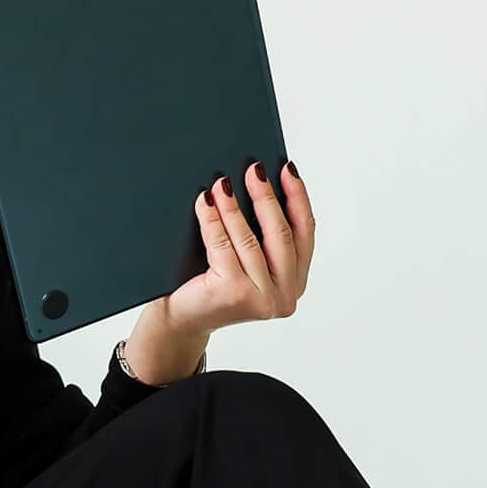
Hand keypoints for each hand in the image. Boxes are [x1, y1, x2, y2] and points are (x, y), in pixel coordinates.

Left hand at [126, 162, 316, 383]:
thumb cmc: (213, 285)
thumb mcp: (246, 260)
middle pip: (280, 234)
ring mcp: (261, 299)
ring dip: (235, 205)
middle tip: (254, 169)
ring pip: (250, 239)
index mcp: (295, 284)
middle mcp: (284, 296)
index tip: (286, 170)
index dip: (297, 198)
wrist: (182, 318)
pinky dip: (213, 219)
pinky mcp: (234, 294)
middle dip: (266, 196)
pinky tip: (205, 201)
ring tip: (223, 182)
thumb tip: (261, 181)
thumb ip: (262, 235)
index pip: (304, 233)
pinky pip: (222, 245)